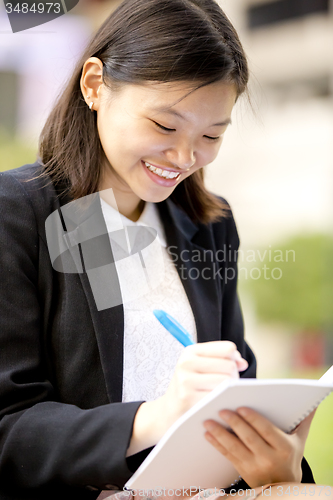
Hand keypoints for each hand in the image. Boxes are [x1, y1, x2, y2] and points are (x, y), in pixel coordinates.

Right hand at [126, 341, 247, 455]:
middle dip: (233, 377)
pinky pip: (218, 397)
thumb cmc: (191, 386)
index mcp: (191, 351)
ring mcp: (186, 381)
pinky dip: (222, 401)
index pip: (228, 349)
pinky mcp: (189, 400)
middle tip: (224, 385)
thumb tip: (242, 363)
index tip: (229, 367)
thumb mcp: (201, 366)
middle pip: (230, 366)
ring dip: (229, 390)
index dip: (234, 359)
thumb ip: (224, 359)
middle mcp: (186, 363)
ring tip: (220, 394)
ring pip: (226, 382)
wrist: (168, 411)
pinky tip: (216, 403)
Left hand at [203, 407, 315, 486]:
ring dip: (220, 434)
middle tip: (221, 410)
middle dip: (234, 424)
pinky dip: (217, 445)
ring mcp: (255, 467)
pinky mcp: (243, 472)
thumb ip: (304, 419)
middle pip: (249, 439)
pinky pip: (228, 456)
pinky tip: (208, 434)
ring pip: (235, 449)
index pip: (266, 431)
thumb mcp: (299, 439)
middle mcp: (269, 459)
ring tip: (207, 421)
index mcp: (284, 448)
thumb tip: (313, 401)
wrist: (284, 486)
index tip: (241, 407)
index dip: (253, 419)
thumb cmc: (290, 456)